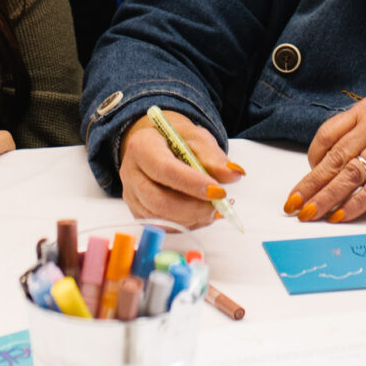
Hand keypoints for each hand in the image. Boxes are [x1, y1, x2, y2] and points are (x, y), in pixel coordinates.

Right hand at [119, 110, 241, 227]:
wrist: (159, 146)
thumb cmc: (177, 140)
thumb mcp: (197, 139)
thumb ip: (213, 157)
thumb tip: (234, 174)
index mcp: (141, 147)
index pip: (164, 169)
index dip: (192, 183)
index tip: (219, 191)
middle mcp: (131, 174)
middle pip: (158, 201)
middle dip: (193, 209)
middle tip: (219, 206)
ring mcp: (132, 197)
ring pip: (161, 219)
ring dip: (193, 218)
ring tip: (216, 208)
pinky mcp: (140, 213)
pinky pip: (164, 227)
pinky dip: (189, 224)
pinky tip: (203, 213)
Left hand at [285, 97, 365, 223]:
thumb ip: (364, 134)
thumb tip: (336, 165)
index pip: (328, 134)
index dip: (312, 159)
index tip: (306, 178)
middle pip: (333, 158)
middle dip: (309, 184)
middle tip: (293, 203)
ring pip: (349, 175)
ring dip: (326, 197)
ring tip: (310, 213)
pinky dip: (353, 204)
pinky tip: (340, 215)